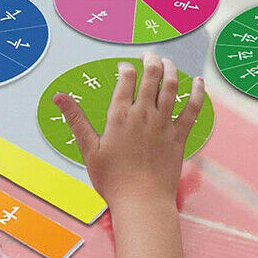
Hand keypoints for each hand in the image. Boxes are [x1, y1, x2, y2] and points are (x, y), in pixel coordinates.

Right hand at [53, 53, 204, 209]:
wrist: (142, 203)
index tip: (124, 67)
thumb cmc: (112, 180)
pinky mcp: (179, 137)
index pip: (126, 80)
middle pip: (152, 77)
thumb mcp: (88, 148)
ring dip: (171, 70)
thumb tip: (58, 96)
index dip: (126, 68)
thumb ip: (75, 119)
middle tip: (149, 55)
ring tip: (169, 62)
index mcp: (120, 116)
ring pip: (172, 88)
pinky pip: (192, 111)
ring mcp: (164, 125)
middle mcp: (144, 115)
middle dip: (151, 61)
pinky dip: (197, 94)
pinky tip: (199, 82)